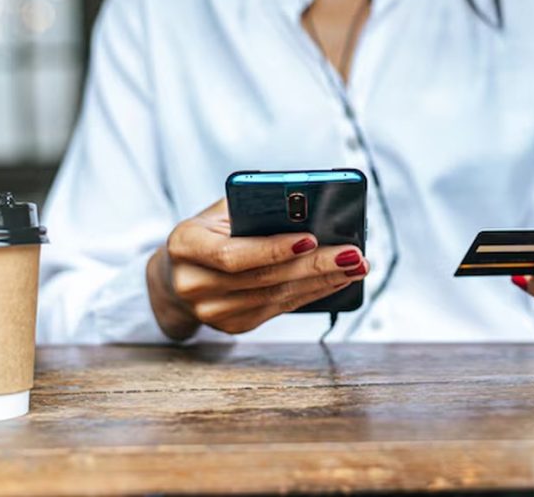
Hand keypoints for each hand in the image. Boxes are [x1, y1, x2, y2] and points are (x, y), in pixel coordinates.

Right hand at [146, 199, 367, 339]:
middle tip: (352, 254)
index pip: (232, 253)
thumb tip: (310, 208)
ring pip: (276, 297)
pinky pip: (279, 309)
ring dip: (322, 282)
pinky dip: (312, 294)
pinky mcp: (232, 326)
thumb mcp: (220, 212)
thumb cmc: (209, 231)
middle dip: (314, 266)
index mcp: (185, 245)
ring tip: (355, 266)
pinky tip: (337, 280)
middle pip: (263, 278)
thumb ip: (254, 208)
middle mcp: (193, 283)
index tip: (311, 238)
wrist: (177, 274)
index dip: (272, 248)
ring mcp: (211, 311)